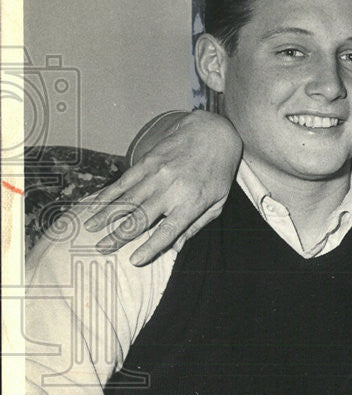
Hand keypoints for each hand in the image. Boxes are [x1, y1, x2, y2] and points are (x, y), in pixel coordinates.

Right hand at [84, 111, 241, 264]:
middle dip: (118, 235)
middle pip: (140, 218)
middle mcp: (172, 190)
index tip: (134, 260)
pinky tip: (95, 203)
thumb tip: (176, 248)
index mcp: (192, 203)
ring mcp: (157, 174)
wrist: (212, 134)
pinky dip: (108, 194)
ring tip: (91, 228)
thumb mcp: (218, 202)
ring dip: (106, 215)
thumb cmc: (218, 172)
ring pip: (126, 200)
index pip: (168, 231)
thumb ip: (196, 225)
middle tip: (102, 248)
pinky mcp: (147, 161)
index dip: (150, 247)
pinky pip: (124, 181)